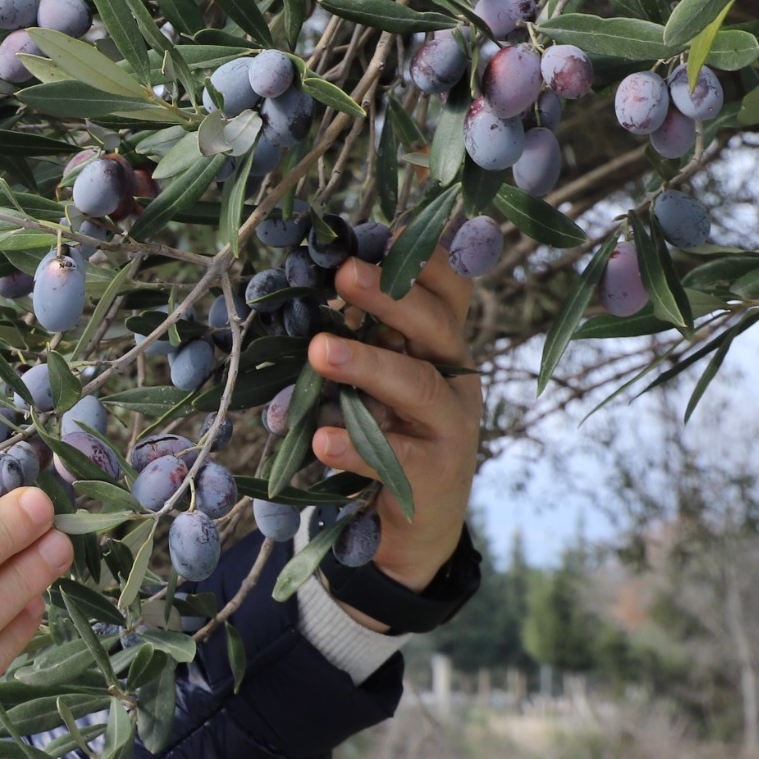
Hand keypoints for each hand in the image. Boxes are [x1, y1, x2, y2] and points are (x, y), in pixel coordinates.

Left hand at [309, 253, 482, 597]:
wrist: (413, 525)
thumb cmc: (385, 435)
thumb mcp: (373, 383)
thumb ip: (355, 341)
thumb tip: (303, 292)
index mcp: (441, 347)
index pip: (447, 292)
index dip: (424, 261)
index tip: (389, 233)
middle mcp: (455, 379)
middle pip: (435, 327)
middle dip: (390, 296)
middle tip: (343, 274)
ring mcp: (451, 428)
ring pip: (418, 386)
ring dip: (368, 364)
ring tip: (319, 351)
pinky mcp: (434, 477)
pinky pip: (395, 456)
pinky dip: (355, 446)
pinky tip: (322, 438)